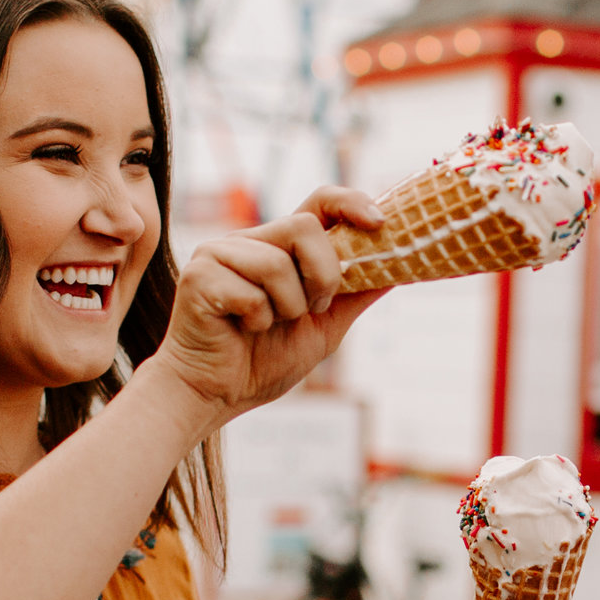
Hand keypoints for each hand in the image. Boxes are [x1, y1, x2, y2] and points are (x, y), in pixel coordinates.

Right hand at [144, 187, 387, 418]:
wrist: (215, 395)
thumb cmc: (262, 361)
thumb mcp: (325, 328)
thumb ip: (354, 295)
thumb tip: (400, 269)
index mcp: (279, 248)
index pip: (319, 204)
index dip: (351, 203)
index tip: (379, 223)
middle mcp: (249, 242)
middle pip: (305, 227)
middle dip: (322, 277)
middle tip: (309, 310)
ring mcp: (219, 254)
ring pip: (277, 263)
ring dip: (286, 308)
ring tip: (266, 326)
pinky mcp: (199, 276)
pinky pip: (250, 292)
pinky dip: (256, 321)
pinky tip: (239, 330)